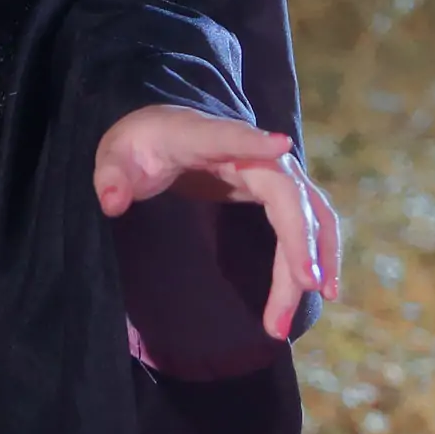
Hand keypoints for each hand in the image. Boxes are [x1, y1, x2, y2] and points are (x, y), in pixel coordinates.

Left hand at [94, 104, 340, 338]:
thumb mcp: (116, 156)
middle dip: (299, 237)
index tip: (281, 145)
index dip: (254, 142)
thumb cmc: (142, 144)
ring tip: (309, 303)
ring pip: (308, 212)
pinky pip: (310, 221)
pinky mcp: (278, 191)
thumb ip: (111, 175)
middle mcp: (250, 150)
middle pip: (286, 192)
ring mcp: (270, 170)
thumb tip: (111, 202)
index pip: (231, 136)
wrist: (163, 130)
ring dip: (315, 255)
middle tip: (303, 286)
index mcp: (204, 136)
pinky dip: (321, 250)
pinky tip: (323, 288)